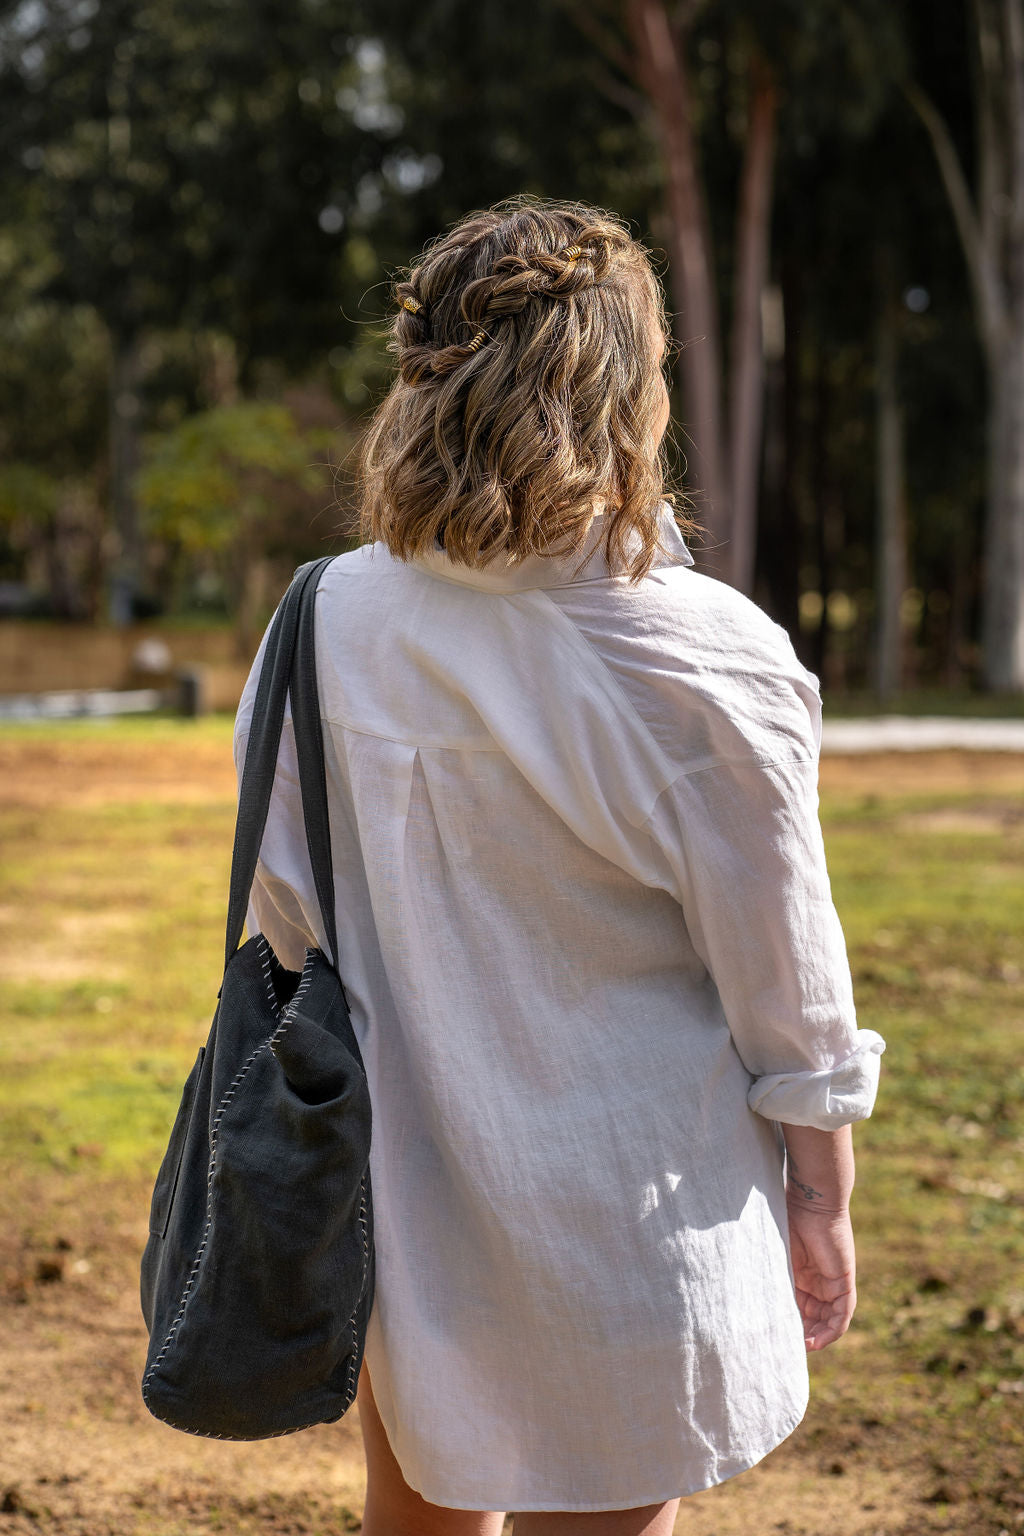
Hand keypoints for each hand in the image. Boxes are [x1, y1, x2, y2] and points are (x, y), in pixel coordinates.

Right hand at [785, 1200, 856, 1351]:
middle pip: (815, 1318)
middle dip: (804, 1335)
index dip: (791, 1325)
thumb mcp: (776, 1255)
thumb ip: (772, 1276)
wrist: (812, 1199)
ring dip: (818, 1337)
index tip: (777, 1339)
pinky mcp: (844, 1281)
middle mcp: (819, 1282)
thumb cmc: (788, 1218)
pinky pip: (843, 1313)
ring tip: (802, 1348)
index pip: (800, 1308)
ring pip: (829, 1319)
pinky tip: (818, 1341)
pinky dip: (832, 1330)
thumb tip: (749, 1300)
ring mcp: (833, 1282)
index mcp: (802, 1275)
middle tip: (789, 1349)